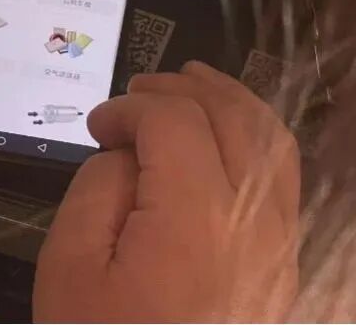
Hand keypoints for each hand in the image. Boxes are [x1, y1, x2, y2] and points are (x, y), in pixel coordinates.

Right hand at [35, 62, 299, 322]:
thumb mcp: (70, 269)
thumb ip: (98, 189)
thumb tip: (130, 152)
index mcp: (198, 220)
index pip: (177, 122)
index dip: (133, 107)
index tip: (100, 124)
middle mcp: (255, 224)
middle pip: (236, 119)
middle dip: (186, 89)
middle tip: (144, 86)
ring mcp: (281, 248)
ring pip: (274, 144)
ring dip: (233, 104)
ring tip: (194, 87)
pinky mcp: (285, 269)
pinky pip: (284, 183)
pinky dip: (255, 142)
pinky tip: (225, 141)